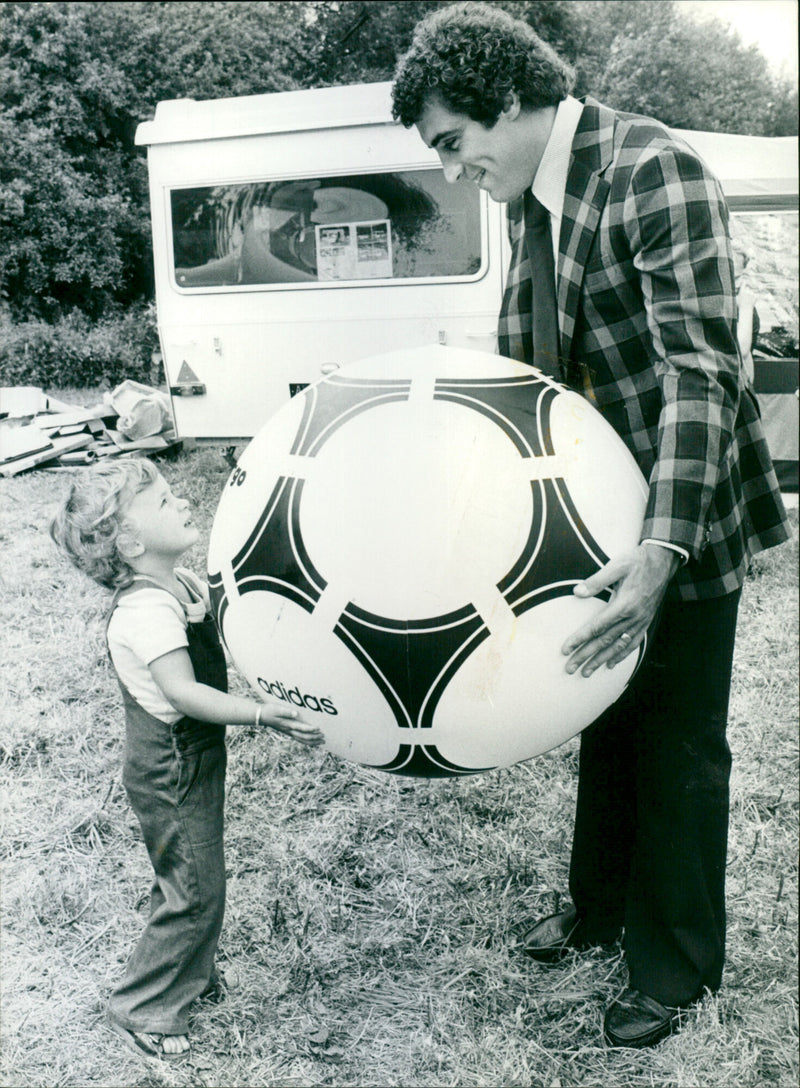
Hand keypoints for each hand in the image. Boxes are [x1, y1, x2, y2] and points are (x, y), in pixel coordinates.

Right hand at [260, 704, 325, 745]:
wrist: (261, 716)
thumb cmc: (270, 710)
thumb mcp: (278, 709)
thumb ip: (287, 712)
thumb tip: (296, 713)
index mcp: (288, 724)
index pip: (302, 729)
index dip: (311, 729)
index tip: (319, 728)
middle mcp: (289, 730)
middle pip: (304, 737)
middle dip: (314, 738)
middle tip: (324, 737)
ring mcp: (288, 732)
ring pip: (302, 740)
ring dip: (312, 742)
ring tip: (321, 742)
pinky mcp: (288, 732)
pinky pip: (299, 739)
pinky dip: (306, 741)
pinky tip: (311, 741)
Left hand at [561, 545, 679, 676]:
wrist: (663, 561)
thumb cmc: (637, 561)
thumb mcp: (616, 566)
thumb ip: (597, 581)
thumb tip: (577, 592)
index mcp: (624, 604)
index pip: (597, 627)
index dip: (580, 639)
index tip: (566, 649)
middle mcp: (633, 617)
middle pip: (605, 641)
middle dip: (586, 656)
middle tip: (570, 668)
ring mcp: (641, 621)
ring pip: (618, 646)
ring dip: (601, 660)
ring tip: (587, 672)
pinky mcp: (645, 621)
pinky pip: (632, 642)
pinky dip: (621, 655)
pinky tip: (611, 663)